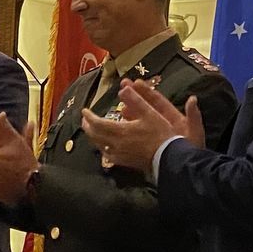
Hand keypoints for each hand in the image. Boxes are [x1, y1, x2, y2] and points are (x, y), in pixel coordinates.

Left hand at [79, 80, 204, 172]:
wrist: (168, 158)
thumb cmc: (160, 134)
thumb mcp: (149, 113)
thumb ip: (135, 100)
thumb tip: (122, 89)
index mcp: (120, 131)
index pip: (98, 124)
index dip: (89, 117)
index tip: (84, 111)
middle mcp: (115, 144)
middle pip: (95, 135)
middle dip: (88, 127)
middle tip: (84, 120)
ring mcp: (119, 155)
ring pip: (99, 145)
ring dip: (93, 137)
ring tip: (91, 130)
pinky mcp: (124, 162)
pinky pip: (107, 155)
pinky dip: (102, 147)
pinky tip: (104, 146)